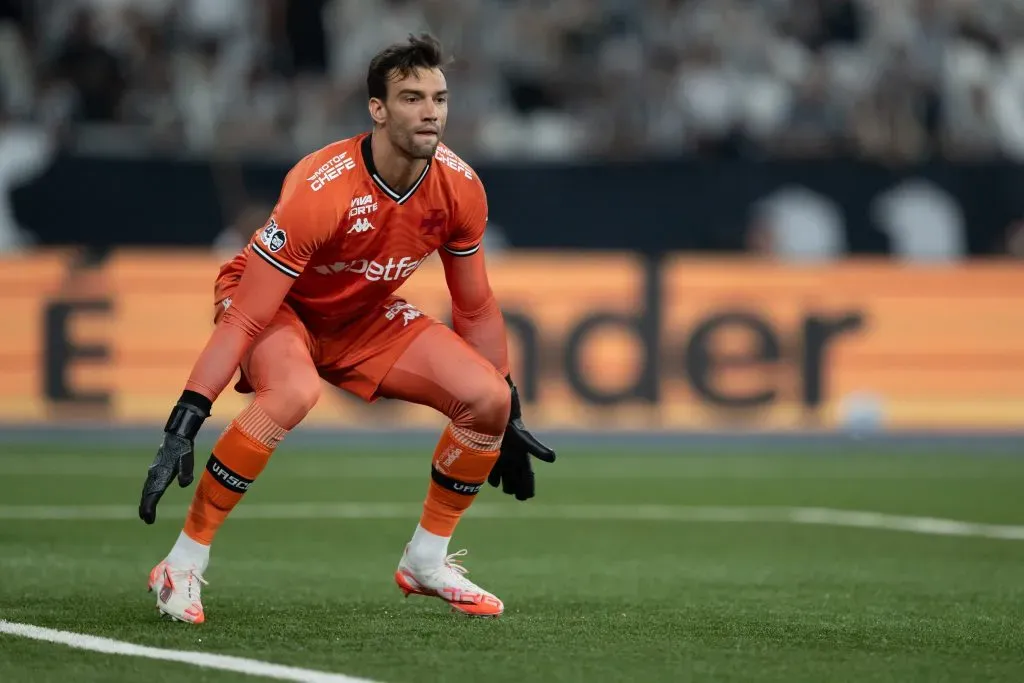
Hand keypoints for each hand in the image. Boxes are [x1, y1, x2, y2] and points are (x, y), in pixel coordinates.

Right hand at [139, 392, 210, 523]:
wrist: (176, 437)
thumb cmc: (183, 449)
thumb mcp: (187, 460)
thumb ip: (186, 472)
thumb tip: (184, 484)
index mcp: (161, 474)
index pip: (153, 494)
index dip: (150, 507)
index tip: (148, 518)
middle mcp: (154, 474)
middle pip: (147, 494)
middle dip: (145, 507)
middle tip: (146, 519)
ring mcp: (154, 471)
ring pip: (147, 489)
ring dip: (145, 501)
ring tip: (145, 513)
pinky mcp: (156, 469)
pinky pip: (149, 484)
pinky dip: (147, 493)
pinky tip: (149, 497)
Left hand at [488, 376, 554, 500]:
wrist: (496, 413)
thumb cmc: (512, 426)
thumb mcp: (525, 439)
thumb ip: (537, 449)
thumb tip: (552, 458)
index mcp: (522, 457)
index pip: (527, 475)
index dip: (527, 486)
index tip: (527, 497)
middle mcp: (513, 458)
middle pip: (516, 476)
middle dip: (517, 486)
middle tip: (519, 497)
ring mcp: (502, 455)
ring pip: (505, 473)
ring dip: (505, 482)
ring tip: (507, 490)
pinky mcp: (491, 451)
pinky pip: (492, 467)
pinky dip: (492, 475)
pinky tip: (490, 480)